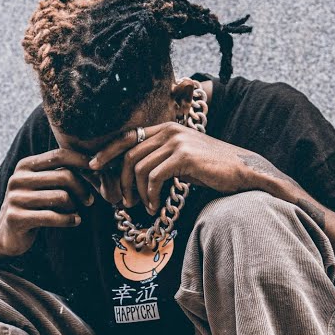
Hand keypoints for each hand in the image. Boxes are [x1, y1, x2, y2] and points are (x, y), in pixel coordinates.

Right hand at [0, 148, 95, 260]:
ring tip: (75, 211)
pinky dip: (69, 220)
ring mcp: (15, 198)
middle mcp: (18, 179)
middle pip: (64, 176)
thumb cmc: (33, 206)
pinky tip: (75, 221)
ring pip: (62, 197)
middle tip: (89, 200)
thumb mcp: (43, 185)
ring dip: (75, 207)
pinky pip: (53, 217)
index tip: (97, 171)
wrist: (8, 233)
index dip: (81, 161)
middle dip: (82, 189)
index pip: (59, 155)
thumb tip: (93, 165)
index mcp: (25, 165)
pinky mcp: (16, 218)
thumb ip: (60, 174)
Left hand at [86, 122, 270, 215]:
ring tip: (144, 206)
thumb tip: (134, 173)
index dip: (107, 151)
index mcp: (165, 128)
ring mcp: (177, 142)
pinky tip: (154, 206)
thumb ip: (159, 159)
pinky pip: (154, 177)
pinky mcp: (184, 157)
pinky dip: (150, 195)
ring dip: (137, 192)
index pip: (127, 136)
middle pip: (129, 154)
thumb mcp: (181, 159)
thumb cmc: (211, 168)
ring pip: (139, 168)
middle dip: (120, 180)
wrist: (242, 171)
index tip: (93, 166)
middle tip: (124, 201)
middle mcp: (169, 130)